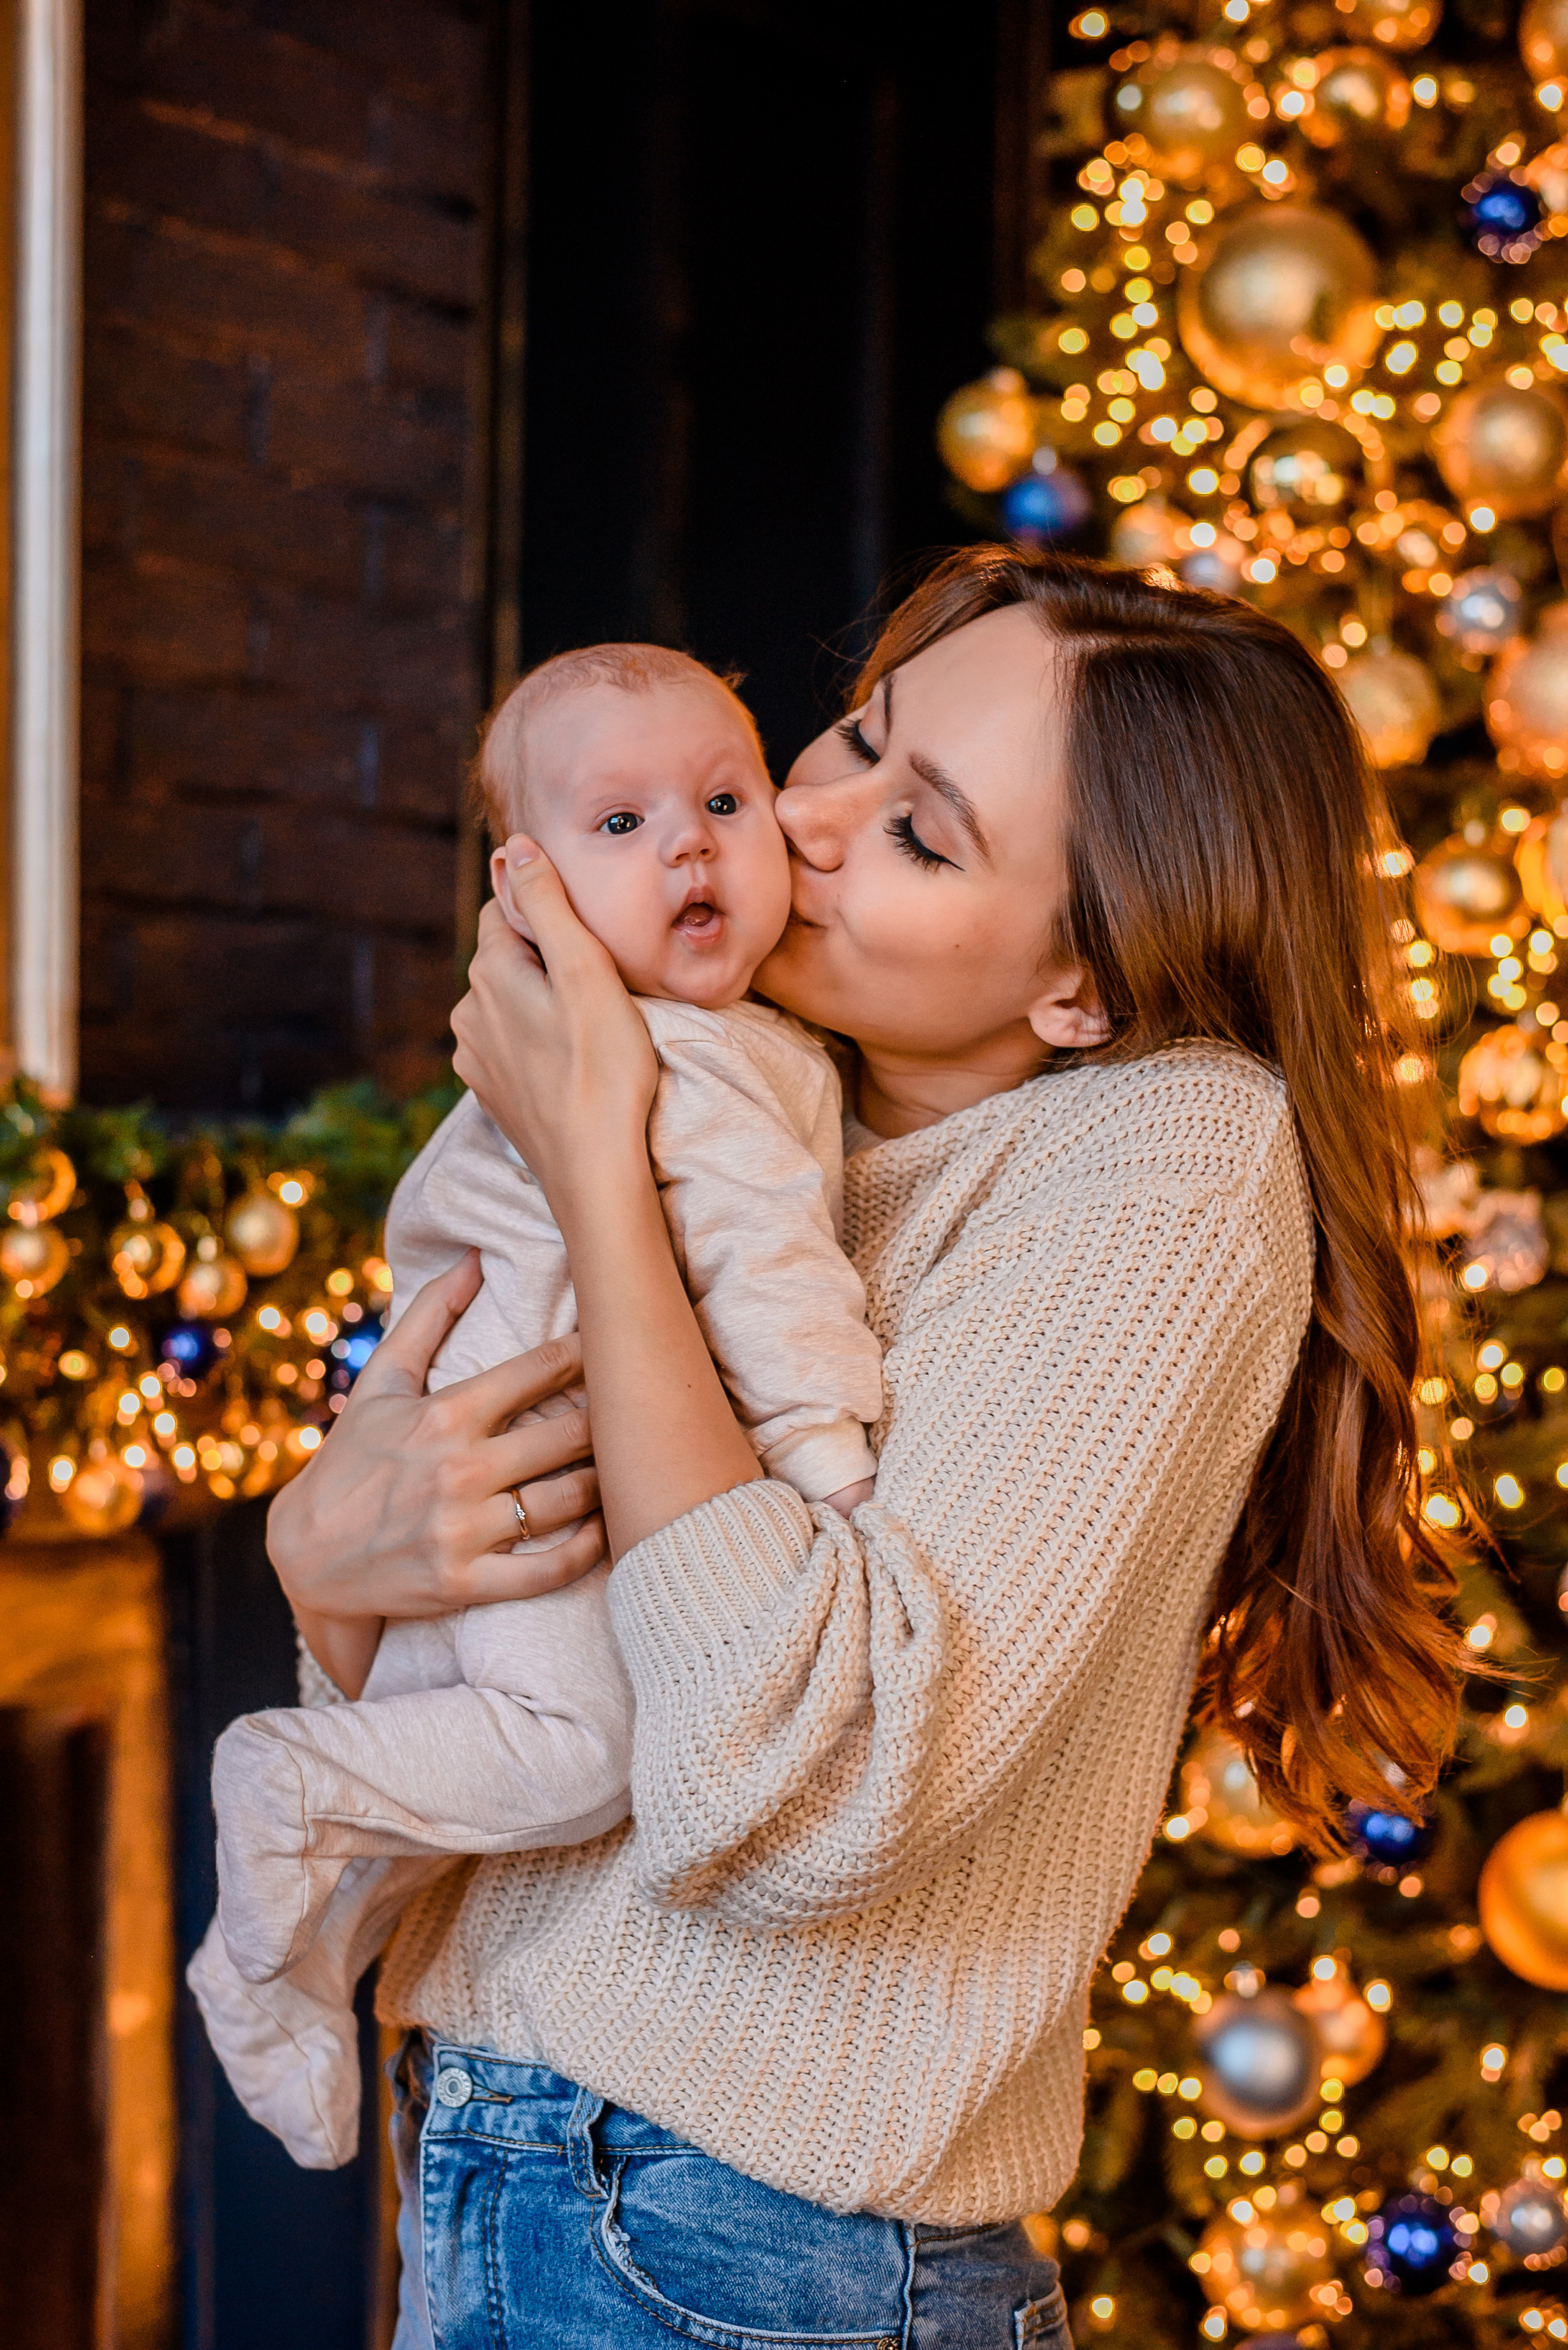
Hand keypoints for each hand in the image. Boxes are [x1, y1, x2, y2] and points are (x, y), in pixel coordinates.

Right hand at [267, 1251, 605, 1630]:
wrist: (304, 1555)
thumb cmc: (351, 1459)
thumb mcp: (381, 1381)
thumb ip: (430, 1316)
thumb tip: (474, 1257)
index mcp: (444, 1413)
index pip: (540, 1370)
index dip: (589, 1354)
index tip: (619, 1345)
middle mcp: (458, 1469)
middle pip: (570, 1434)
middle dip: (612, 1419)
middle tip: (640, 1410)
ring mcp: (462, 1530)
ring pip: (569, 1500)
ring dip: (608, 1482)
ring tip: (630, 1467)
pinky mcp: (464, 1583)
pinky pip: (551, 1570)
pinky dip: (590, 1551)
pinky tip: (606, 1529)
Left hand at [451, 846, 658, 1226]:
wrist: (595, 1172)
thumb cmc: (604, 1070)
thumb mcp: (586, 971)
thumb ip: (548, 903)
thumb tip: (516, 843)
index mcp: (489, 972)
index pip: (511, 910)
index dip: (552, 912)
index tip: (591, 934)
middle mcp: (469, 1012)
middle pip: (510, 957)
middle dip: (548, 958)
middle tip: (603, 983)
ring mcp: (476, 1058)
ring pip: (511, 1002)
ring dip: (545, 1002)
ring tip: (593, 1026)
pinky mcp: (492, 1093)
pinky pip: (513, 1044)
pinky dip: (540, 1042)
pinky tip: (574, 1060)